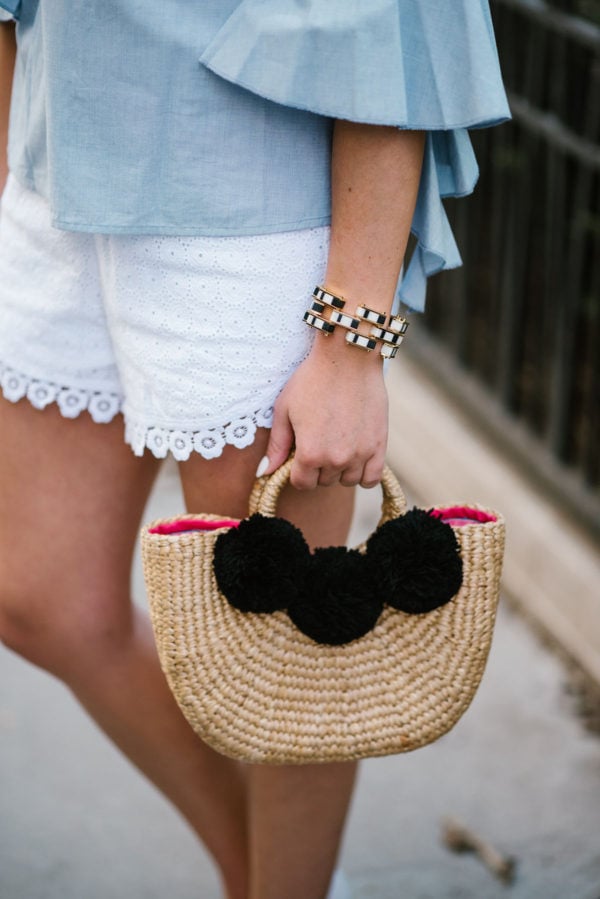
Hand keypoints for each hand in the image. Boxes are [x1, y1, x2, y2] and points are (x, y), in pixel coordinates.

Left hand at [259, 338, 388, 489]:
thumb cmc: (312, 379)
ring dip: (340, 469)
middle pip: (324, 481)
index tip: (299, 454)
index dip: (297, 470)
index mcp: (309, 453)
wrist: (348, 356)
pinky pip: (372, 479)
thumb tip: (265, 472)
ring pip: (347, 480)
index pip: (301, 483)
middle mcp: (336, 459)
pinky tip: (356, 459)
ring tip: (337, 444)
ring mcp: (360, 454)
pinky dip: (363, 474)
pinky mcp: (379, 445)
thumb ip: (277, 445)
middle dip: (318, 466)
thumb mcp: (284, 409)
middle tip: (319, 439)